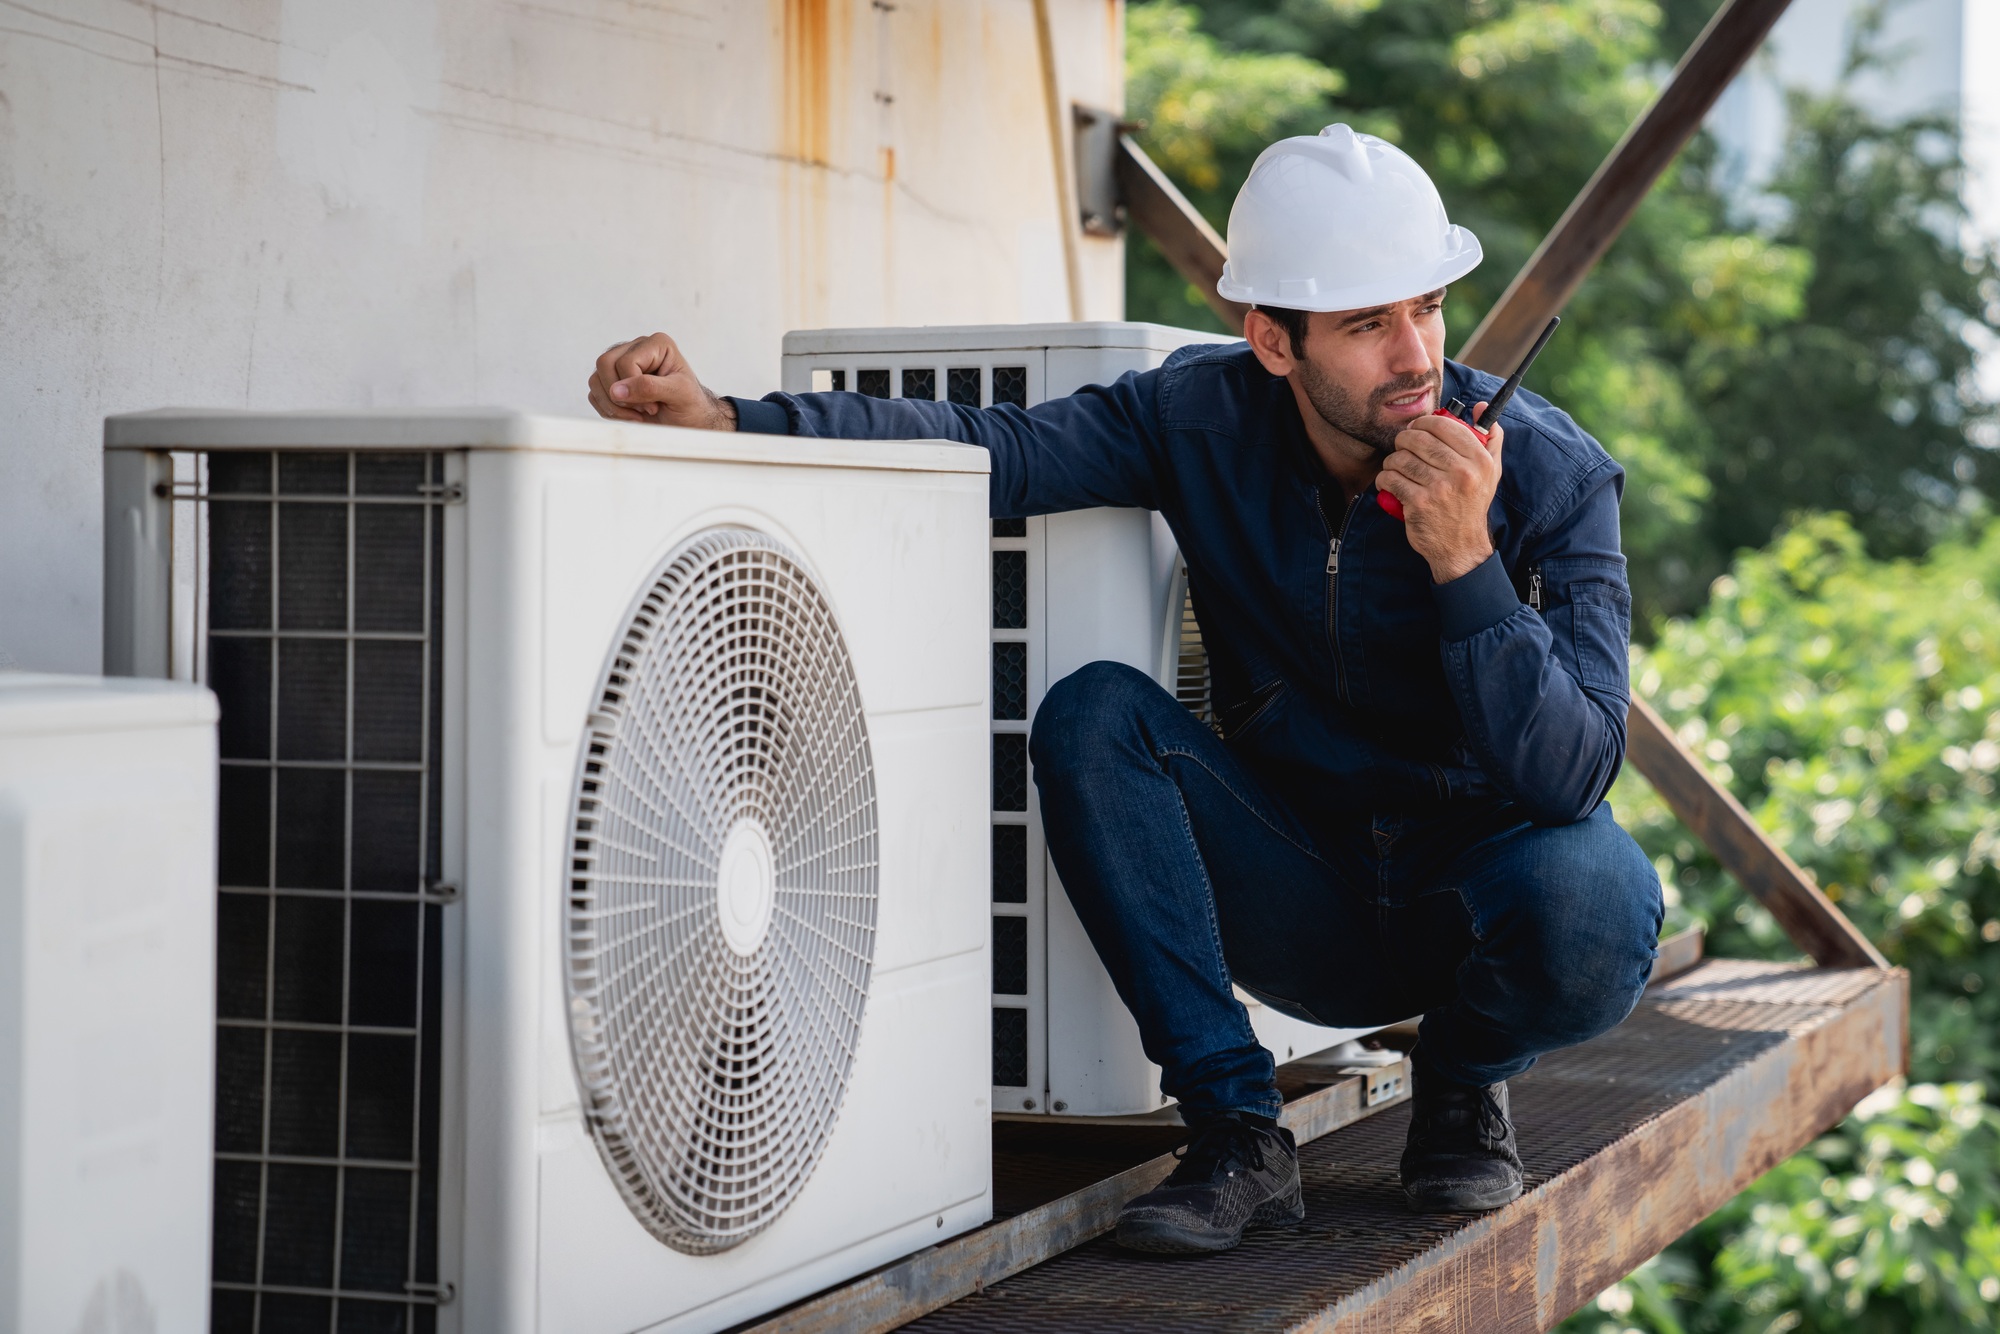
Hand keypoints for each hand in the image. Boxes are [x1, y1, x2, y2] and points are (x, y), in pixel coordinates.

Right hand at [587, 333, 737, 430]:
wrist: (689, 421)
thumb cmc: (690, 405)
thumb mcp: (679, 394)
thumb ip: (649, 388)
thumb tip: (616, 390)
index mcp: (656, 344)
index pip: (626, 362)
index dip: (636, 388)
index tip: (654, 406)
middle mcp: (636, 349)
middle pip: (604, 364)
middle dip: (620, 395)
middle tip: (643, 411)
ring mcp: (621, 364)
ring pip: (595, 379)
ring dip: (614, 405)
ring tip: (639, 415)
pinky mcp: (613, 382)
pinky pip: (595, 394)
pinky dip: (609, 411)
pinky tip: (631, 416)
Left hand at [1377, 401, 1501, 583]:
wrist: (1461, 546)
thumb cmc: (1472, 504)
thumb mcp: (1491, 471)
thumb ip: (1491, 438)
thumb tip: (1482, 406)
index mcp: (1480, 460)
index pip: (1444, 425)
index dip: (1424, 422)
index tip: (1417, 429)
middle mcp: (1462, 472)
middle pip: (1419, 438)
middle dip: (1404, 439)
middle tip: (1402, 447)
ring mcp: (1439, 488)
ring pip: (1401, 458)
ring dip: (1392, 461)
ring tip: (1396, 468)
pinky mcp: (1418, 504)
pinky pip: (1391, 479)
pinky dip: (1384, 479)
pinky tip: (1389, 483)